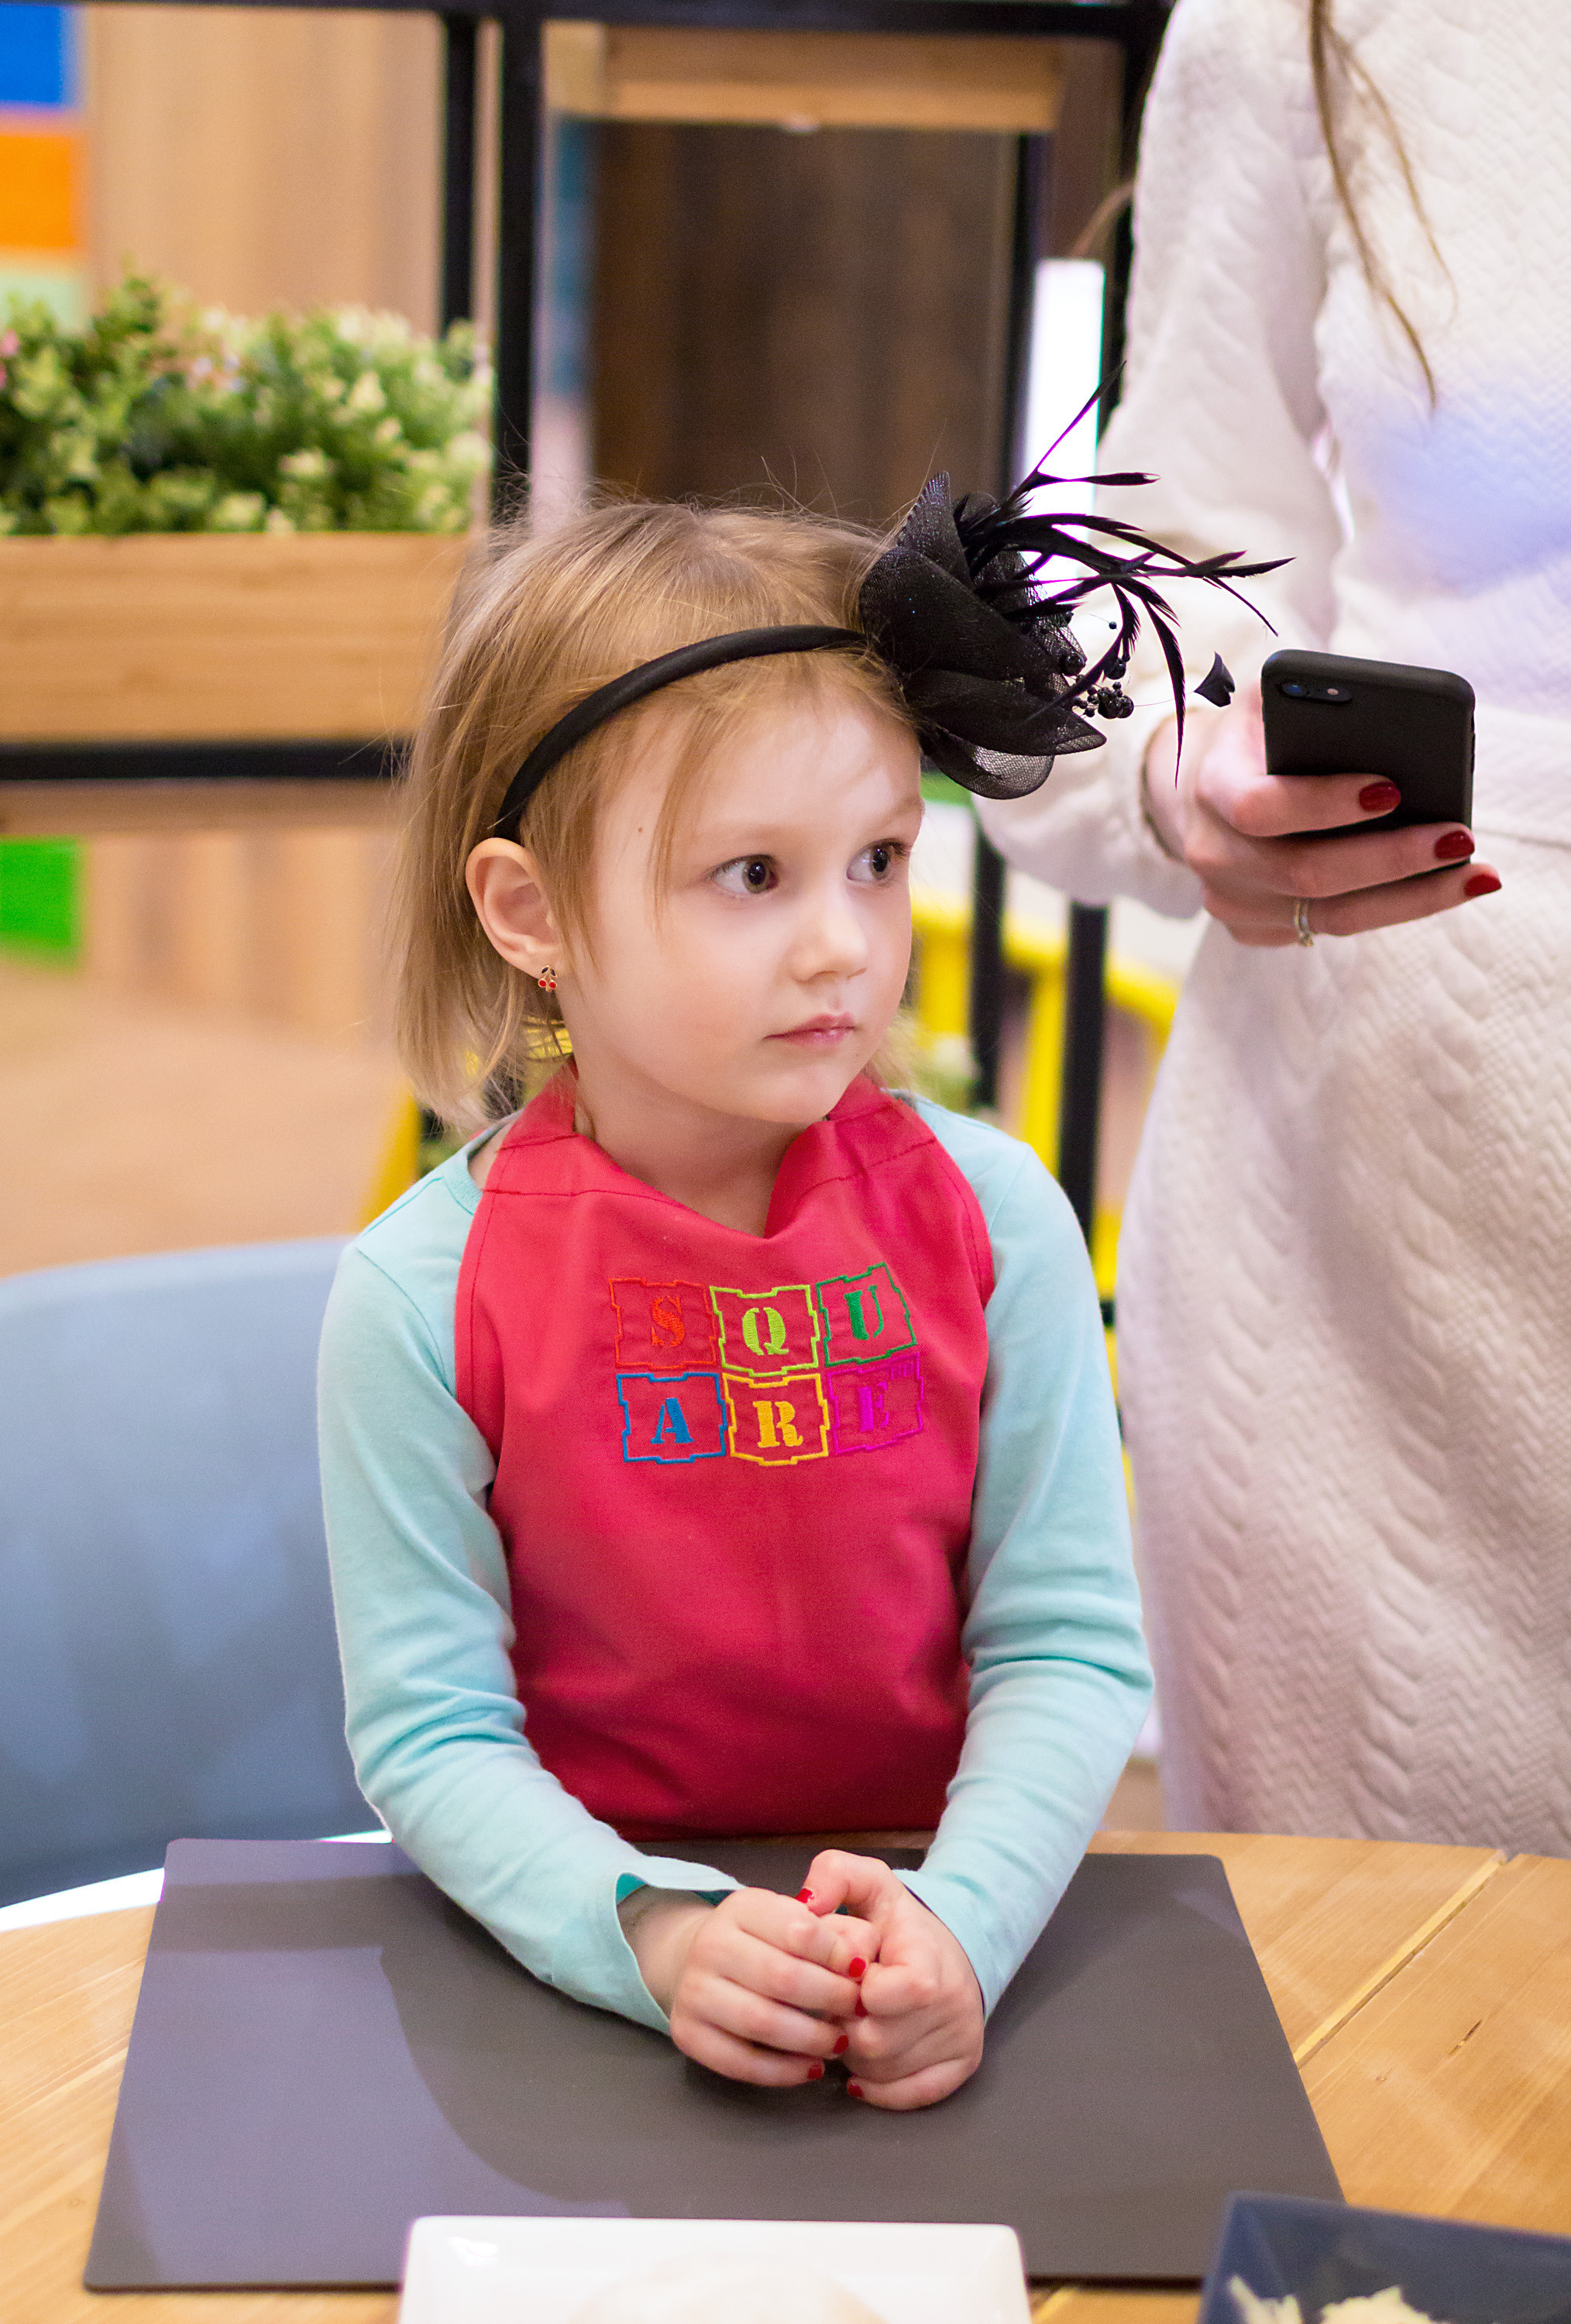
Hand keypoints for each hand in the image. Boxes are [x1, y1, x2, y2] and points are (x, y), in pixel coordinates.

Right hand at [622, 1885, 878, 2088]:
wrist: (703, 1961)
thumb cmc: (766, 1942)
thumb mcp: (795, 1918)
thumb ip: (833, 1932)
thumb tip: (860, 1960)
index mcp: (742, 1908)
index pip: (798, 1929)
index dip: (837, 1954)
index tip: (861, 1970)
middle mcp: (710, 1944)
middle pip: (782, 1977)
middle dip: (830, 1998)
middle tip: (858, 2010)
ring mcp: (693, 1990)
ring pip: (761, 2022)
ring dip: (811, 2038)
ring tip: (839, 2043)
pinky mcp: (687, 2033)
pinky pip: (740, 2062)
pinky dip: (783, 2071)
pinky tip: (811, 2067)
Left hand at [800, 1850, 984, 2110]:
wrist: (951, 1950)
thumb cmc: (900, 1924)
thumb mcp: (870, 1884)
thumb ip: (835, 1875)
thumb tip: (805, 1903)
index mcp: (930, 1961)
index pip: (879, 1996)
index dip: (852, 1988)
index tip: (852, 1972)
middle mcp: (953, 2006)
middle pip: (871, 2041)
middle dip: (846, 2021)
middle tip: (846, 2000)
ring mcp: (960, 2040)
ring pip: (880, 2071)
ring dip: (856, 2052)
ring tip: (860, 2020)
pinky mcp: (961, 2068)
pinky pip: (906, 2096)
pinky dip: (879, 2086)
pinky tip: (867, 2063)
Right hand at [1142, 691, 1500, 944]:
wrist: (1203, 785)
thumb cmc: (1260, 733)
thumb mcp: (1277, 698)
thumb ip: (1323, 701)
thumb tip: (1407, 723)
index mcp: (1211, 786)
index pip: (1261, 806)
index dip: (1324, 802)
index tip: (1393, 788)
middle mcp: (1211, 853)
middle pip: (1305, 874)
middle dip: (1391, 858)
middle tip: (1459, 837)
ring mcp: (1228, 900)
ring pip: (1329, 916)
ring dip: (1411, 898)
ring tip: (1474, 874)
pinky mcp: (1253, 929)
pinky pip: (1331, 930)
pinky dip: (1394, 910)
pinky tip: (1444, 889)